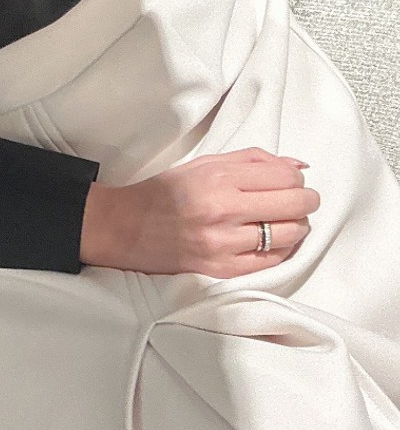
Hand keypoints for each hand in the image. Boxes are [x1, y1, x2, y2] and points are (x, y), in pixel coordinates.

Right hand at [79, 147, 319, 276]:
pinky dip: (283, 249)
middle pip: (295, 204)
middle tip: (298, 200)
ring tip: (283, 221)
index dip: (296, 178)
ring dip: (296, 226)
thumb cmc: (164, 192)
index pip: (286, 176)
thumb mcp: (204, 164)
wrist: (124, 229)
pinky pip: (273, 261)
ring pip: (290, 234)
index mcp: (218, 178)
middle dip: (305, 200)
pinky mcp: (222, 269)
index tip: (290, 181)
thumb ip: (252, 160)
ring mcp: (224, 244)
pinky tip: (273, 240)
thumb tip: (299, 166)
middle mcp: (223, 210)